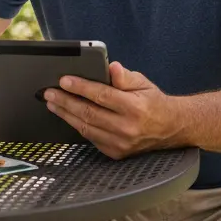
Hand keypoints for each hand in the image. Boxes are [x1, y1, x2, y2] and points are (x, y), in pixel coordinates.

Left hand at [43, 61, 179, 158]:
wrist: (171, 128)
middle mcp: (128, 128)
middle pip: (89, 113)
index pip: (101, 96)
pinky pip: (91, 138)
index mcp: (135, 108)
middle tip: (49, 92)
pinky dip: (77, 126)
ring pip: (86, 128)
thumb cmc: (153, 102)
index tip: (64, 80)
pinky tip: (67, 116)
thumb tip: (112, 67)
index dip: (80, 87)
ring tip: (53, 103)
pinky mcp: (117, 153)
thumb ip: (124, 76)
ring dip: (66, 115)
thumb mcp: (143, 83)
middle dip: (65, 101)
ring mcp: (122, 143)